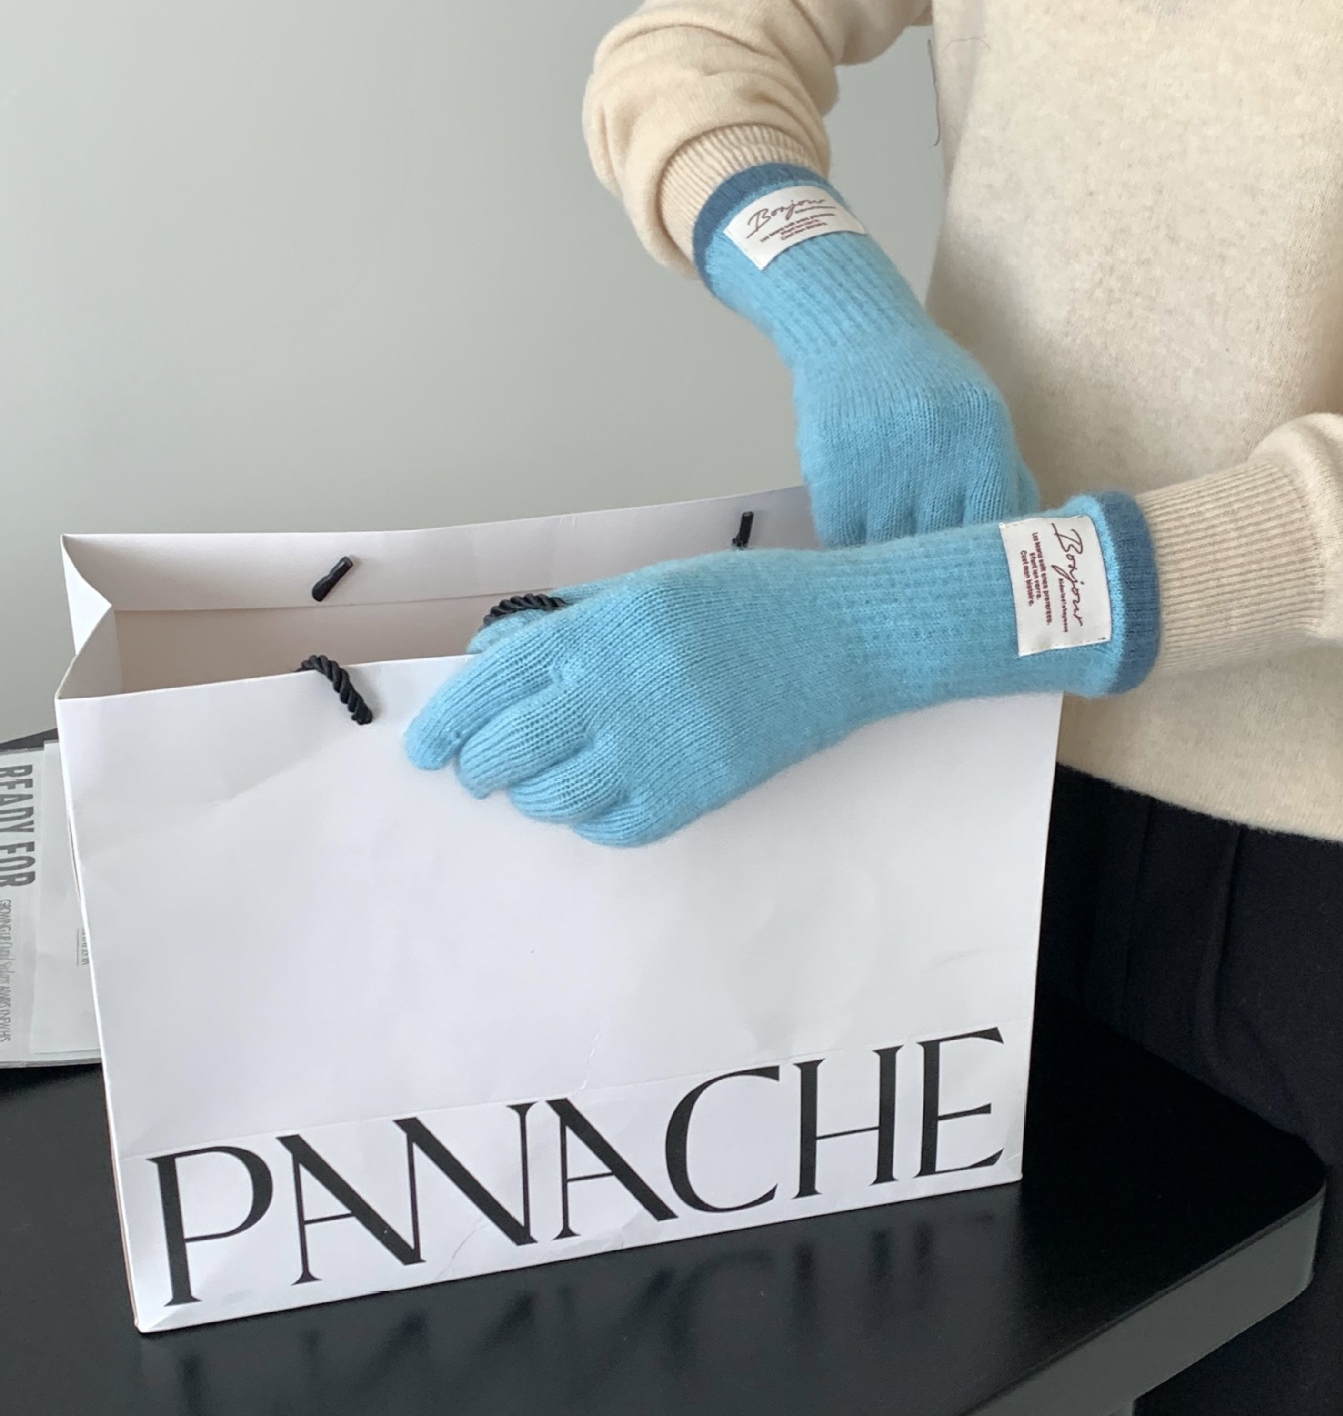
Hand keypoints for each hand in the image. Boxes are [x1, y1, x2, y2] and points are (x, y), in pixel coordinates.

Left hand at [405, 494, 1157, 847]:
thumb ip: (566, 623)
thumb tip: (491, 657)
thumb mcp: (646, 589)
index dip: (446, 724)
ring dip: (533, 795)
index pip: (489, 685)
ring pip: (553, 797)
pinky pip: (613, 827)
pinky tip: (598, 798)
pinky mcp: (695, 792)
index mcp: (599, 628)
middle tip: (476, 771)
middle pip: (507, 749)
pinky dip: (591, 820)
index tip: (427, 749)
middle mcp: (616, 687)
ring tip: (539, 783)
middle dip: (478, 766)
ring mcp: (656, 745)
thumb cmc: (743, 604)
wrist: (843, 638)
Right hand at [695, 162, 1039, 544]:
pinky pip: (842, 534)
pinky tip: (855, 549)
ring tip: (890, 575)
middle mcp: (937, 448)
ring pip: (888, 546)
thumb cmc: (927, 377)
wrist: (855, 329)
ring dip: (888, 566)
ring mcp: (882, 459)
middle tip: (930, 590)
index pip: (992, 524)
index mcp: (984, 436)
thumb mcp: (979, 412)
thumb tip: (1028, 538)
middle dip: (934, 570)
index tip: (972, 578)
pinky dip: (849, 549)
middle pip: (941, 542)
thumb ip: (1004, 472)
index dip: (982, 561)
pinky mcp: (832, 467)